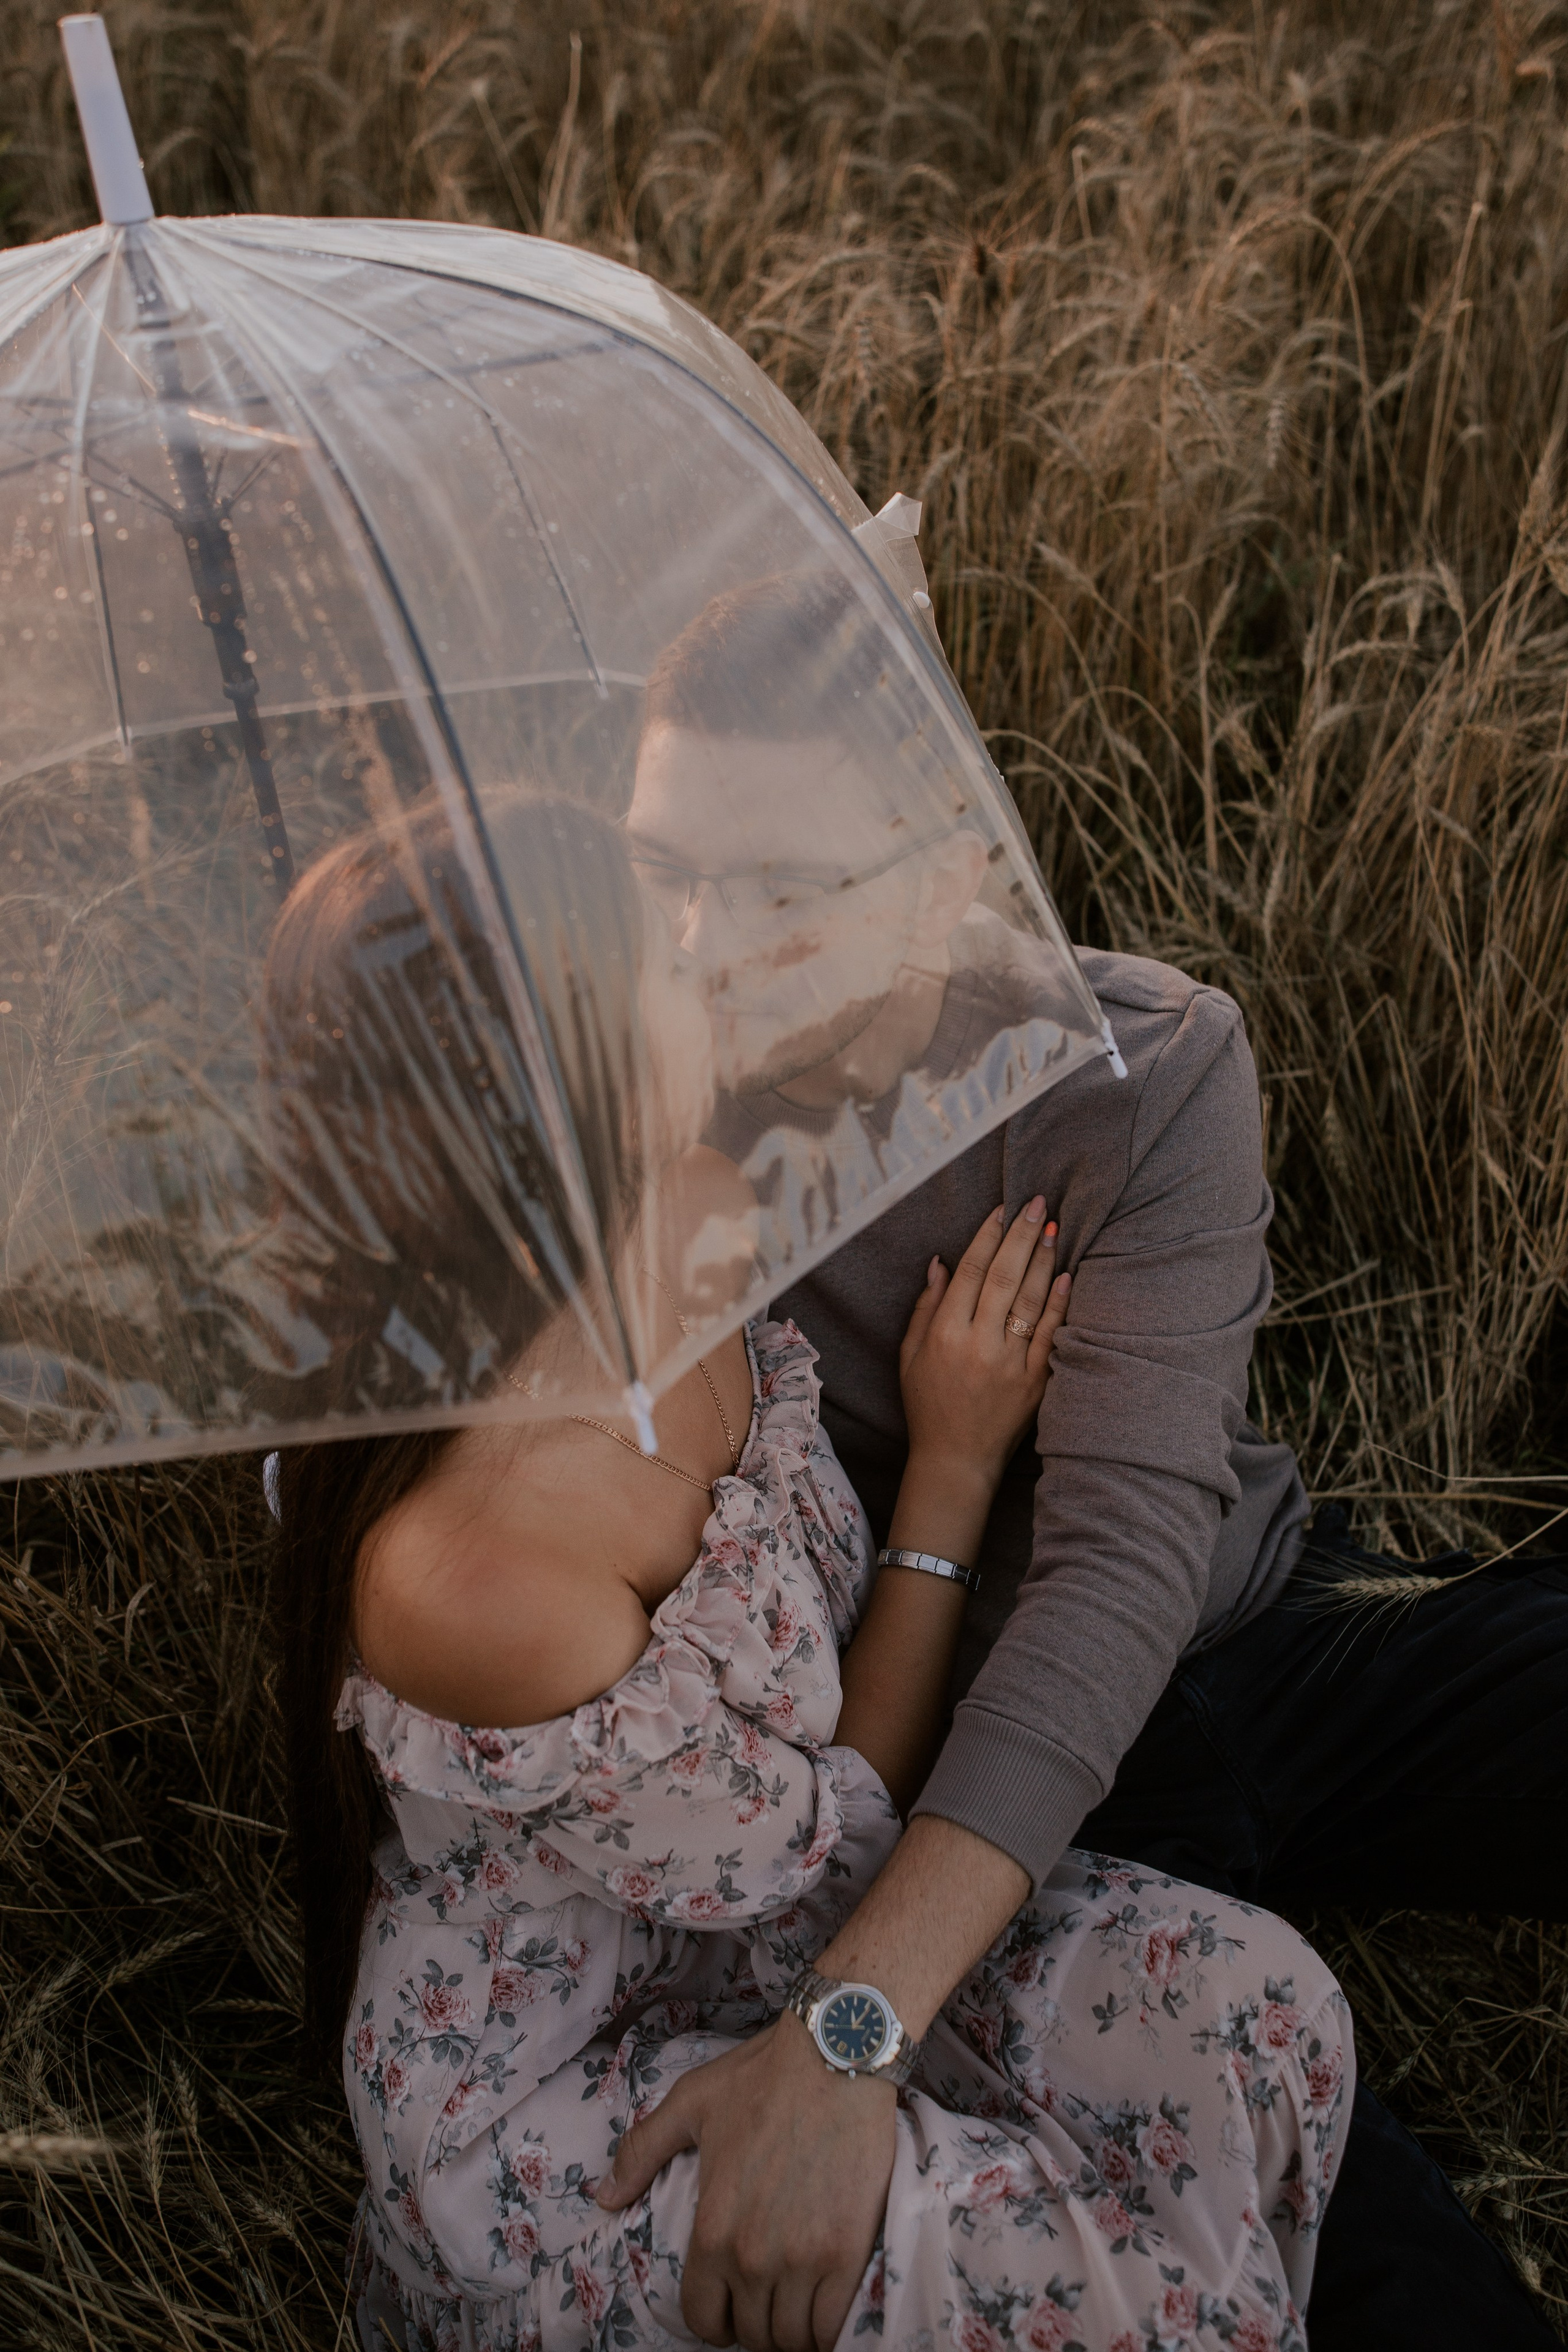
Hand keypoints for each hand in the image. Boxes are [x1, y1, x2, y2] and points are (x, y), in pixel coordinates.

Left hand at [596, 2012, 894, 2350]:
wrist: (838, 2053)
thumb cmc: (763, 2075)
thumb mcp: (691, 2103)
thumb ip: (641, 2152)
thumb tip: (604, 2197)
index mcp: (712, 2229)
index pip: (704, 2319)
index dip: (715, 2320)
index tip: (731, 2305)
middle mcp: (753, 2257)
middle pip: (754, 2335)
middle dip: (757, 2325)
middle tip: (769, 2300)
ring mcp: (803, 2259)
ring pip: (793, 2339)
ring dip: (793, 2330)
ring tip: (799, 2303)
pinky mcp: (848, 2253)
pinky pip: (833, 2327)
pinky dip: (829, 2328)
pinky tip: (828, 2304)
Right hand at [898, 1198, 1068, 1486]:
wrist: (956, 1461)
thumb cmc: (928, 1405)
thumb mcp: (909, 1355)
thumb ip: (926, 1307)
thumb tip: (940, 1262)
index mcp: (945, 1334)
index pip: (971, 1271)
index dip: (987, 1236)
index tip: (1001, 1209)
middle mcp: (979, 1344)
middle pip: (1005, 1276)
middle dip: (1021, 1235)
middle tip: (1036, 1202)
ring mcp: (1010, 1364)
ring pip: (1030, 1301)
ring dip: (1043, 1260)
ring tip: (1052, 1229)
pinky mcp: (1034, 1382)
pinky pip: (1051, 1336)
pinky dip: (1059, 1303)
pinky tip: (1066, 1275)